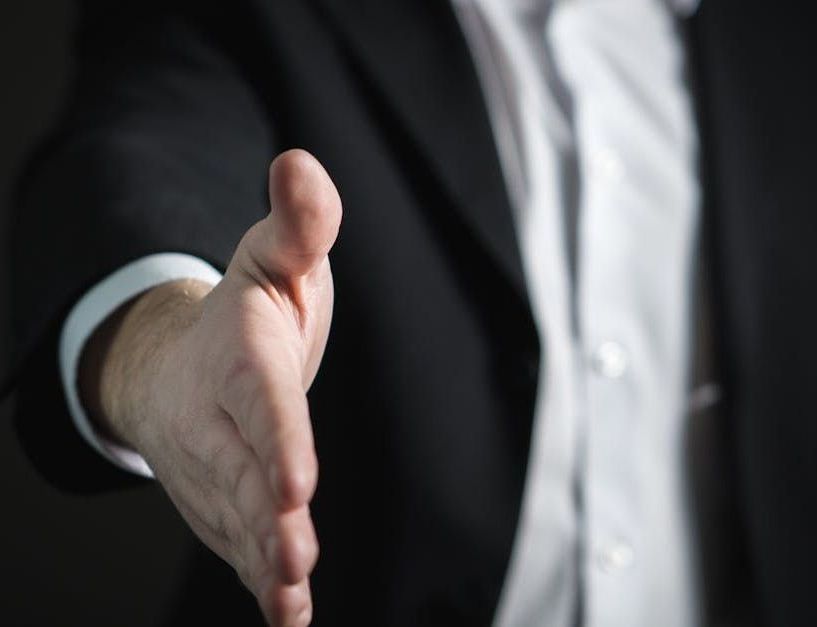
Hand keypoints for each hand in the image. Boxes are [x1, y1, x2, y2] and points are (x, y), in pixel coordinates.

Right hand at [81, 149, 340, 625]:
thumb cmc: (248, 310)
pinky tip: (287, 615)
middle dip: (265, 518)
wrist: (184, 361)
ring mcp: (216, 466)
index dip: (279, 440)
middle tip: (293, 557)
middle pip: (244, 471)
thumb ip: (298, 222)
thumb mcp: (276, 257)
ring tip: (288, 598)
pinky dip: (259, 579)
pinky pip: (237, 542)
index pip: (261, 402)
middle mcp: (220, 419)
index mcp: (240, 357)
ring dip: (263, 561)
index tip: (296, 483)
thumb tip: (301, 162)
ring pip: (238, 518)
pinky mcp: (223, 500)